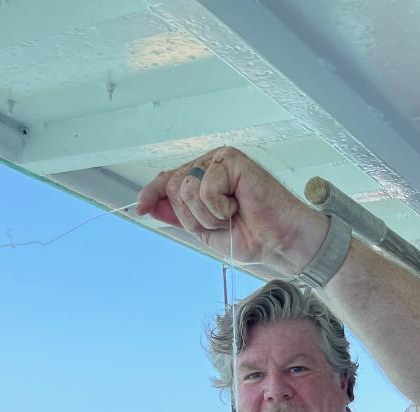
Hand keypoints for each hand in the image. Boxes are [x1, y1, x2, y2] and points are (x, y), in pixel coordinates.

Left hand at [135, 147, 325, 274]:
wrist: (279, 243)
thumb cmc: (251, 237)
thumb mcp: (204, 231)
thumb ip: (178, 215)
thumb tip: (148, 205)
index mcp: (202, 180)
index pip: (166, 182)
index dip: (151, 194)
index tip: (140, 208)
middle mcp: (208, 166)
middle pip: (172, 187)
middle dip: (193, 216)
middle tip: (223, 220)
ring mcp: (219, 161)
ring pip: (185, 188)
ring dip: (208, 214)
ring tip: (233, 213)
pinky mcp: (231, 160)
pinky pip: (205, 187)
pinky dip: (220, 206)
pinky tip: (239, 205)